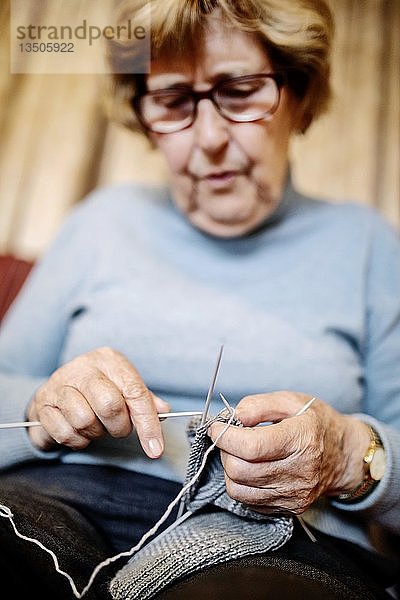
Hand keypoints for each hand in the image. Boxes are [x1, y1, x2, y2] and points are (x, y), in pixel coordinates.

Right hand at [27, 346, 169, 457]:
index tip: (155, 448)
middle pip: (110, 405)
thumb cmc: (97, 390)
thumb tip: (163, 411)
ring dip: (95, 433)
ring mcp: (60, 384)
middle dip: (118, 427)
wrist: (56, 391)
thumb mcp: (123, 387)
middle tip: (117, 428)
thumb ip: (144, 400)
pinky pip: (66, 433)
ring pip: (85, 420)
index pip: (135, 393)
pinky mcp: (43, 404)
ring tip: (95, 426)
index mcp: (109, 360)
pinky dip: (77, 440)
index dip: (148, 424)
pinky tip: (78, 431)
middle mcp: (84, 368)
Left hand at [208, 391, 370, 514]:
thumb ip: (259, 405)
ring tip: (240, 453)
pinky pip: (249, 501)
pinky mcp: (289, 508)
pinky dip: (242, 484)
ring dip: (231, 469)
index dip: (225, 436)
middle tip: (230, 438)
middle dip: (226, 451)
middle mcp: (299, 472)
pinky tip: (252, 468)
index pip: (250, 447)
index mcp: (301, 440)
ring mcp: (294, 494)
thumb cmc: (317, 424)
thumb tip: (233, 417)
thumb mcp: (291, 401)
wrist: (345, 456)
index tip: (217, 427)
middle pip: (240, 470)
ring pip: (239, 489)